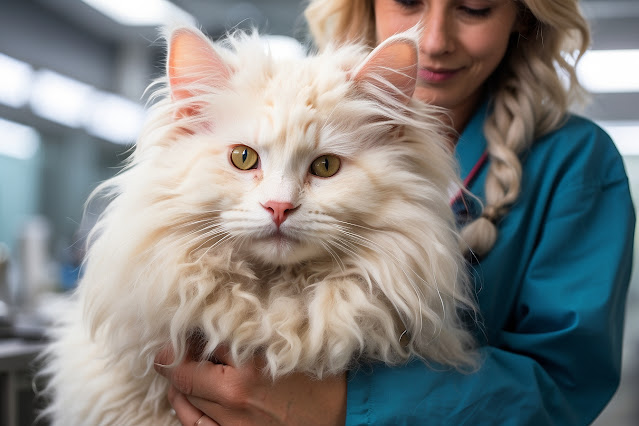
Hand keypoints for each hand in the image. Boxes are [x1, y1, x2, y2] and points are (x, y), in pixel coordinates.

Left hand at [154, 345, 346, 425]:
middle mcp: (234, 399)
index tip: (182, 331)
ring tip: (178, 369)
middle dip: (178, 358)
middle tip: (176, 347)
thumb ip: (252, 334)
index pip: (198, 347)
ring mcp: (232, 425)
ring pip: (186, 400)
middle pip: (186, 374)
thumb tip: (218, 321)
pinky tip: (183, 398)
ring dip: (178, 382)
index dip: (186, 337)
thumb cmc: (320, 377)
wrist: (345, 415)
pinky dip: (184, 410)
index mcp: (248, 370)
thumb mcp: (288, 346)